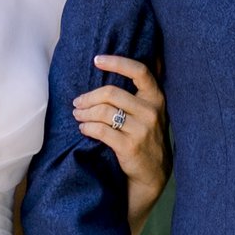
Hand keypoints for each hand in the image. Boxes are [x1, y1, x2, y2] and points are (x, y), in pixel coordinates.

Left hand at [73, 51, 169, 226]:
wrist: (153, 174)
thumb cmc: (147, 137)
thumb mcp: (153, 112)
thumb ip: (143, 91)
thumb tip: (125, 62)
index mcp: (156, 98)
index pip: (139, 71)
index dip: (117, 62)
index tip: (97, 60)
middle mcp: (151, 111)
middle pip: (112, 93)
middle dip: (89, 97)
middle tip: (77, 102)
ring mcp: (142, 130)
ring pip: (104, 112)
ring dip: (85, 113)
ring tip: (77, 115)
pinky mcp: (130, 147)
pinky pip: (101, 130)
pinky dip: (88, 127)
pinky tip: (84, 128)